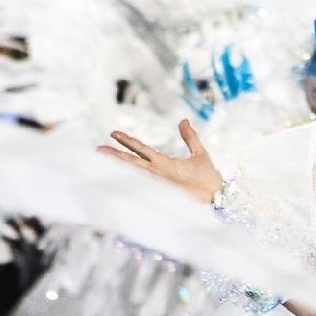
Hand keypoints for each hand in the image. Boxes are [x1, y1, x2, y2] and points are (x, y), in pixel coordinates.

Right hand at [98, 118, 222, 204]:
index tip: (113, 133)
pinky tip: (120, 177)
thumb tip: (183, 120)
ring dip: (119, 165)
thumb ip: (190, 137)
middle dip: (115, 155)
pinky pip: (145, 185)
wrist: (218, 195)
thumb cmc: (209, 178)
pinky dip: (133, 182)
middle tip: (98, 149)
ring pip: (135, 171)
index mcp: (164, 162)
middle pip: (132, 161)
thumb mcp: (199, 153)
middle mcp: (158, 172)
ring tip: (102, 159)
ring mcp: (160, 182)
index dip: (128, 141)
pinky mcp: (165, 191)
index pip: (141, 149)